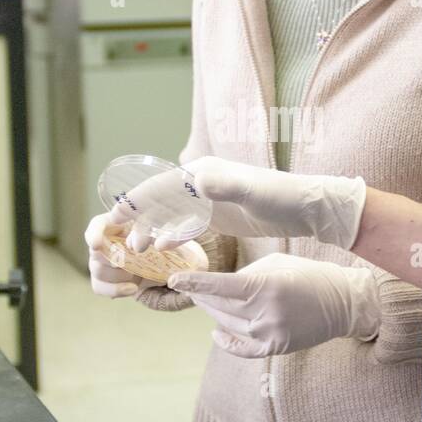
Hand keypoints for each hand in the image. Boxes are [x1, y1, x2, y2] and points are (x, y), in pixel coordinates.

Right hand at [85, 212, 153, 298]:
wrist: (162, 265)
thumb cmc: (159, 244)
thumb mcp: (159, 236)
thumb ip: (149, 236)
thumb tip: (142, 245)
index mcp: (115, 225)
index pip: (97, 225)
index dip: (94, 234)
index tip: (96, 245)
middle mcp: (103, 243)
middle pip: (96, 251)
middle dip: (111, 258)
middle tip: (126, 261)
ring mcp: (100, 262)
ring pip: (98, 270)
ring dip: (119, 275)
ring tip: (139, 275)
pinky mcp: (102, 280)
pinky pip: (99, 287)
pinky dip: (116, 289)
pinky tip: (133, 288)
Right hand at [128, 156, 366, 251]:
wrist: (305, 207)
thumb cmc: (280, 196)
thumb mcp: (252, 190)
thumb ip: (225, 186)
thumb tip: (198, 180)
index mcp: (204, 173)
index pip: (162, 186)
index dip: (137, 201)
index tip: (116, 216)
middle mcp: (202, 181)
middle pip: (160, 199)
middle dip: (138, 218)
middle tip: (119, 239)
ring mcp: (208, 198)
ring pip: (170, 213)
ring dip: (152, 229)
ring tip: (136, 249)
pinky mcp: (217, 213)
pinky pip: (185, 223)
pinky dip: (172, 234)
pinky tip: (164, 249)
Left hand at [168, 252, 380, 356]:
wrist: (343, 303)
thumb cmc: (309, 275)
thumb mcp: (277, 263)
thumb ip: (246, 274)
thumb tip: (219, 285)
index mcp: (267, 286)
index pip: (220, 286)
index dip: (194, 283)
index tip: (174, 279)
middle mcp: (266, 312)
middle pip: (219, 306)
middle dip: (201, 295)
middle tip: (190, 286)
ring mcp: (270, 334)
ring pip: (227, 324)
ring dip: (214, 312)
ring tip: (206, 300)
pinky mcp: (275, 348)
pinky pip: (241, 348)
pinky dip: (226, 341)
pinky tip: (216, 332)